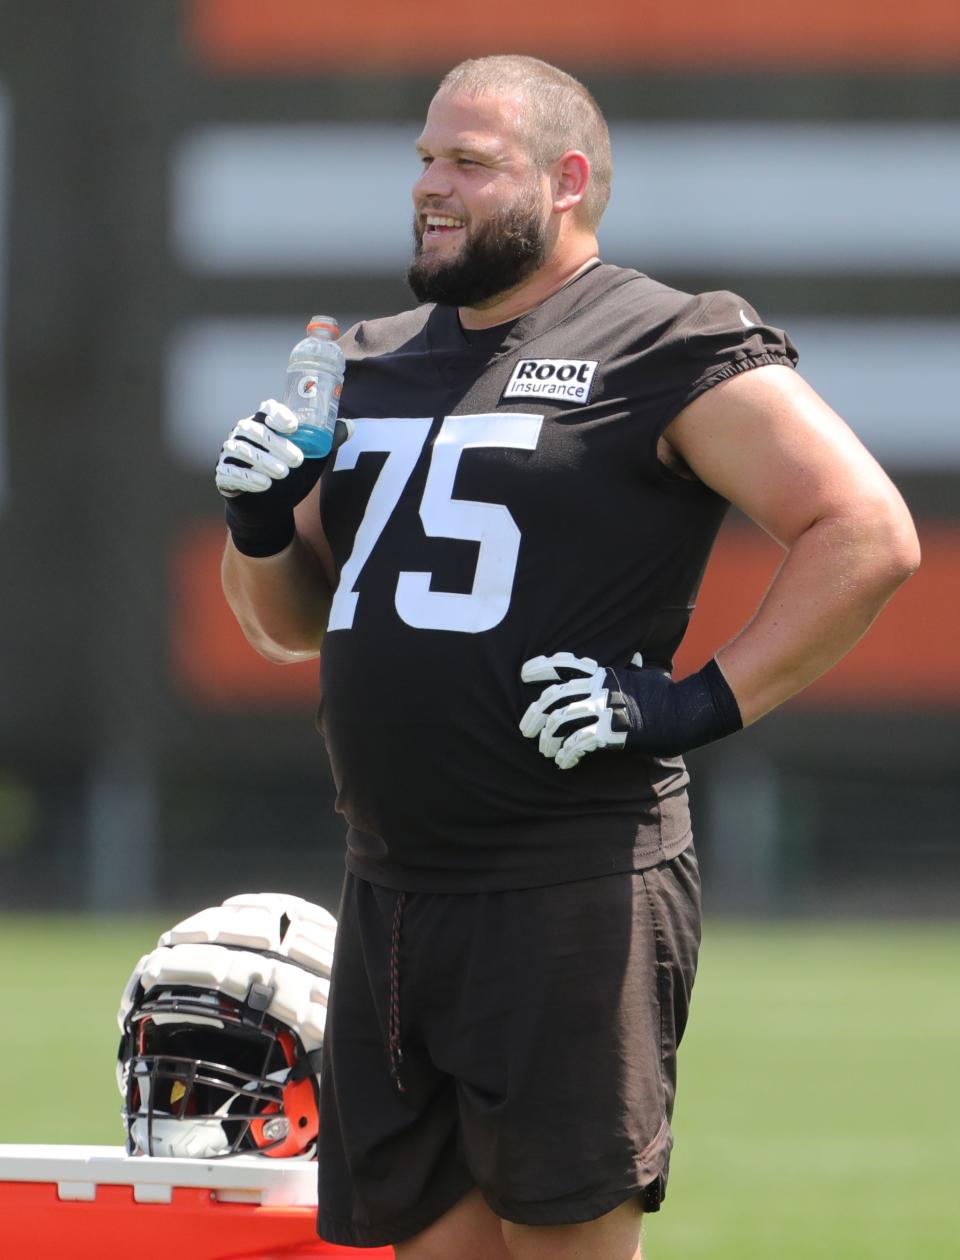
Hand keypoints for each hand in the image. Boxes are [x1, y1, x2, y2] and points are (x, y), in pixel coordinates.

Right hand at [215, 399, 349, 557]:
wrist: (270, 505)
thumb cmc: (290, 473)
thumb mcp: (311, 458)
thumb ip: (328, 441)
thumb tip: (349, 427)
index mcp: (265, 422)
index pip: (267, 408)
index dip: (279, 414)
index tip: (294, 426)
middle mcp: (244, 432)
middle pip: (255, 430)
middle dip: (277, 444)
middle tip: (298, 460)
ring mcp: (231, 452)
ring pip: (242, 449)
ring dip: (264, 461)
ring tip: (283, 474)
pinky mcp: (223, 472)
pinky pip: (230, 471)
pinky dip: (247, 477)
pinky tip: (264, 485)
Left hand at [520, 651, 741, 768]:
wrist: (684, 712)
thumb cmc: (666, 694)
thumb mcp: (647, 674)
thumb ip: (634, 669)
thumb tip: (637, 659)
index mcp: (603, 673)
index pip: (566, 664)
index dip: (542, 667)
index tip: (523, 672)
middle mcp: (599, 689)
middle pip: (554, 697)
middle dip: (534, 713)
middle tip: (525, 728)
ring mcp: (603, 709)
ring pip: (560, 721)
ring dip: (547, 739)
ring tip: (545, 751)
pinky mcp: (610, 732)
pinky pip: (577, 743)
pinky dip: (566, 755)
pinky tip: (564, 763)